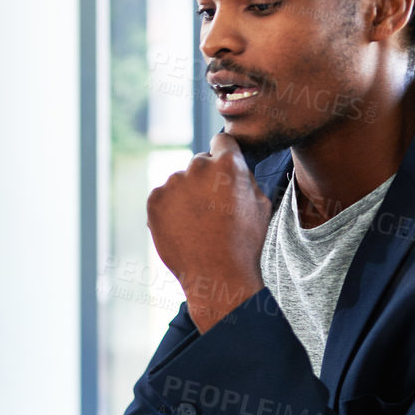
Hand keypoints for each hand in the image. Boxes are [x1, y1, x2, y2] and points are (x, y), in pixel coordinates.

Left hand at [146, 131, 270, 332]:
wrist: (217, 275)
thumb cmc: (245, 241)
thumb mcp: (260, 203)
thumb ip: (244, 176)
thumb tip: (233, 163)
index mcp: (228, 164)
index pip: (222, 140)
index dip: (224, 153)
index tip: (223, 168)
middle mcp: (197, 167)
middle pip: (200, 162)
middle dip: (206, 178)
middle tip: (213, 207)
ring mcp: (172, 183)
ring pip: (180, 181)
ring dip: (187, 194)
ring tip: (199, 223)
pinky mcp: (154, 199)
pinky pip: (163, 196)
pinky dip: (170, 208)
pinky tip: (183, 227)